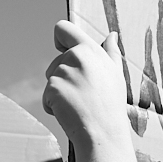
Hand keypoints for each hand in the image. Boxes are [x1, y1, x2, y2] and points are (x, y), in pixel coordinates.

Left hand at [43, 20, 130, 149]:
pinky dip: (54, 108)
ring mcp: (63, 73)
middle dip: (62, 78)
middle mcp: (76, 57)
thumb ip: (111, 52)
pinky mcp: (52, 89)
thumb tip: (112, 35)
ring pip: (51, 80)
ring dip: (59, 94)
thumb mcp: (115, 75)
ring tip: (79, 105)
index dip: (59, 39)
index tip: (63, 51)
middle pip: (55, 62)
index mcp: (90, 49)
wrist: (104, 133)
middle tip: (83, 95)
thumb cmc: (111, 105)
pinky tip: (71, 114)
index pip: (63, 28)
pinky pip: (46, 98)